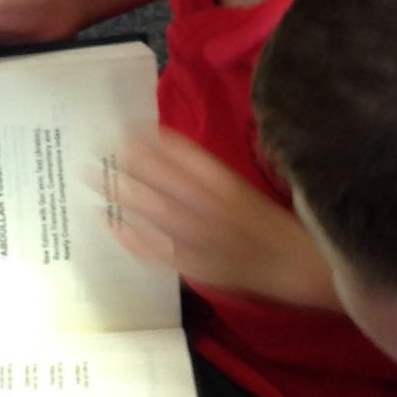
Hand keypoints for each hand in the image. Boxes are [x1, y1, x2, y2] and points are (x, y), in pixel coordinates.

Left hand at [107, 126, 331, 304]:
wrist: (303, 267)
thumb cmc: (275, 226)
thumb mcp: (246, 190)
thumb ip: (211, 176)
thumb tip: (169, 154)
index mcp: (228, 183)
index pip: (182, 154)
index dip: (150, 141)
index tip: (126, 129)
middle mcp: (212, 206)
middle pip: (160, 178)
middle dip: (126, 162)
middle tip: (97, 149)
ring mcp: (201, 237)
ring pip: (153, 210)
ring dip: (121, 192)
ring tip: (94, 178)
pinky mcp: (196, 265)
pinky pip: (156, 250)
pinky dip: (132, 237)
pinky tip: (112, 223)